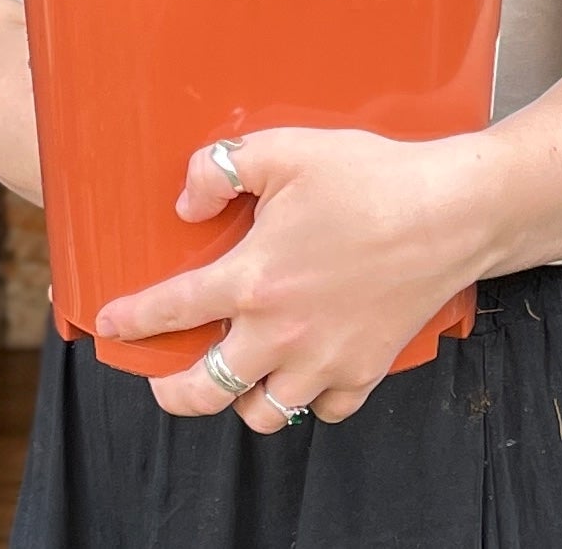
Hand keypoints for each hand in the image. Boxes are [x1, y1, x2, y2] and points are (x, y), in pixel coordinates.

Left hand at [94, 127, 493, 431]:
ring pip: (264, 412)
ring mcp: (326, 360)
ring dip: (242, 397)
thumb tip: (187, 201)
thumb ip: (223, 168)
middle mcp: (282, 332)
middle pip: (206, 390)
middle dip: (172, 392)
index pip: (172, 309)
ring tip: (237, 373)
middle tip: (163, 380)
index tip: (111, 325)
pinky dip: (308, 397)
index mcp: (254, 279)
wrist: (450, 212)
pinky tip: (303, 369)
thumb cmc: (371, 178)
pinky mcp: (366, 371)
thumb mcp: (286, 149)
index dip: (132, 320)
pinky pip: (324, 409)